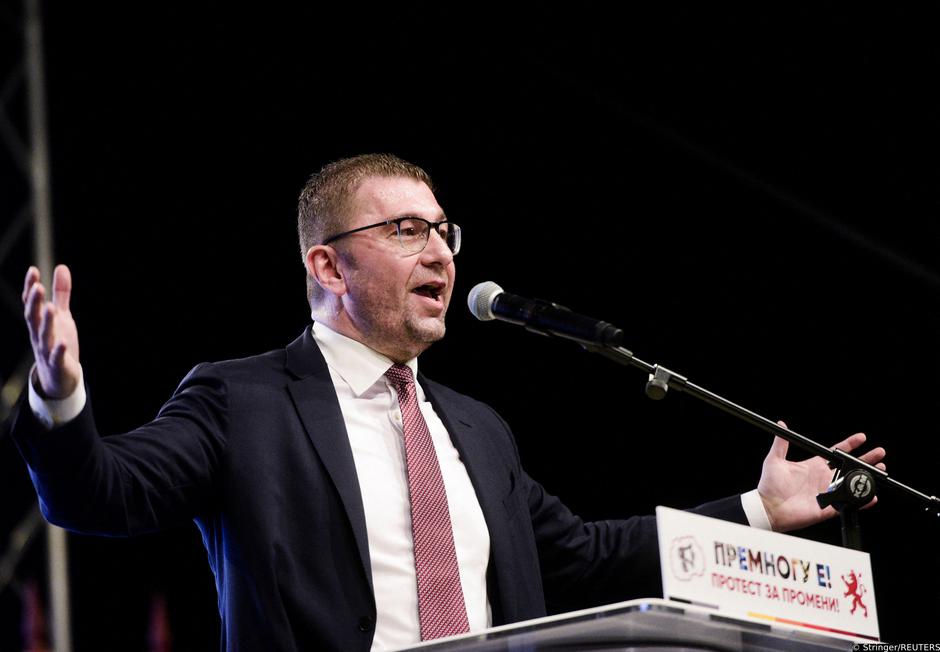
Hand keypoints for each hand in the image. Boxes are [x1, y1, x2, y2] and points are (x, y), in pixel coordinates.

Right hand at [23, 264, 80, 398]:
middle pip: (33, 317)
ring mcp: (46, 349)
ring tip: (51, 308)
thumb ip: (61, 293)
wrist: (59, 375)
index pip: (32, 303)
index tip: (33, 270)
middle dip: (34, 303)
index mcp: (39, 321)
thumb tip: (61, 267)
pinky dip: (58, 350)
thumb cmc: (58, 341)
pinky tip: (62, 342)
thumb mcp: (62, 315)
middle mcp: (39, 334)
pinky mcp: (57, 363)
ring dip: (46, 322)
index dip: (31, 288)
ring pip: (44, 335)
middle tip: (38, 287)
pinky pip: (56, 356)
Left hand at [757, 421, 885, 531]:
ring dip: (866, 477)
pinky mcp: (828, 507)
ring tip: (880, 470)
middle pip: (849, 467)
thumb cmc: (770, 485)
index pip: (836, 453)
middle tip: (879, 453)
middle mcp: (823, 478)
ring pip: (852, 484)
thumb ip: (781, 443)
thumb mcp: (774, 460)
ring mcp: (827, 492)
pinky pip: (848, 503)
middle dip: (866, 459)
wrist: (768, 507)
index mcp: (814, 466)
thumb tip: (781, 425)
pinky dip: (861, 501)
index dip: (849, 445)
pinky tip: (872, 496)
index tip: (861, 437)